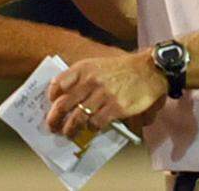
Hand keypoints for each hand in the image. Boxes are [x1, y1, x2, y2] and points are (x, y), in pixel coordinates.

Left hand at [45, 50, 166, 137]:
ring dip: (69, 129)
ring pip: (77, 118)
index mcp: (83, 68)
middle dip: (54, 119)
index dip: (52, 97)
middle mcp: (90, 81)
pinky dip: (91, 128)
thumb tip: (65, 94)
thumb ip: (81, 77)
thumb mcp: (97, 64)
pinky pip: (95, 123)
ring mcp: (102, 95)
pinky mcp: (115, 108)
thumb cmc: (121, 68)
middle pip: (63, 104)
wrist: (147, 70)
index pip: (58, 84)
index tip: (51, 104)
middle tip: (52, 126)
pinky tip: (91, 129)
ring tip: (68, 133)